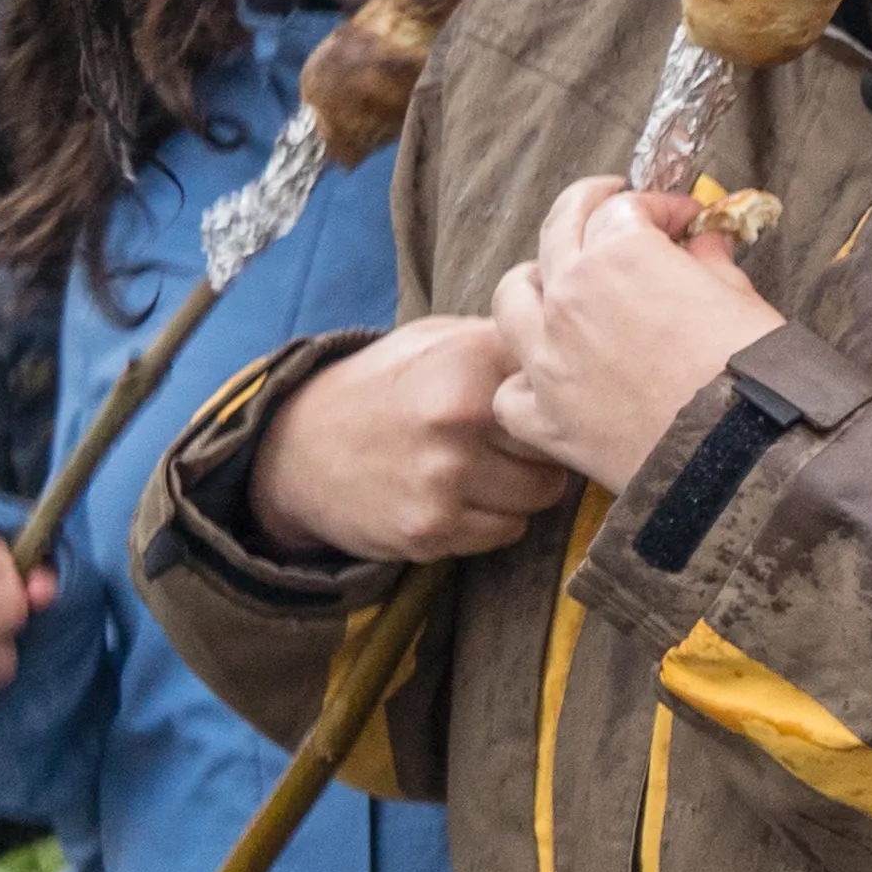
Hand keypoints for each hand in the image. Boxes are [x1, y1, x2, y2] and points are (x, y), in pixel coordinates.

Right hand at [253, 317, 573, 560]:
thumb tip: (576, 340)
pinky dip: (494, 520)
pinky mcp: (431, 528)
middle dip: (546, 446)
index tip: (550, 402)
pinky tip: (462, 497)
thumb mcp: (434, 339)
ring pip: (542, 494)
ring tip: (486, 468)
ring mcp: (445, 477)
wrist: (294, 451)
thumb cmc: (381, 388)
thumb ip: (503, 339)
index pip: (562, 384)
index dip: (563, 397)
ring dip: (524, 487)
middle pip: (559, 444)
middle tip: (513, 442)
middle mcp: (460, 415)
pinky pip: (507, 531)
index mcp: (469, 358)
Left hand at [488, 177, 779, 495]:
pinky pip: (511, 387)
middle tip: (614, 211)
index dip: (661, 206)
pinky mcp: (544, 416)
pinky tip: (552, 377)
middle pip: (559, 229)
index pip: (626, 208)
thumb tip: (705, 242)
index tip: (686, 220)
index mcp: (621, 255)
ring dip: (537, 279)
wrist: (742, 458)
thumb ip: (710, 261)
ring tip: (562, 283)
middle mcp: (571, 296)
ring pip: (512, 296)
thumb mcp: (742, 299)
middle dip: (591, 210)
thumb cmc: (753, 374)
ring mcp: (547, 357)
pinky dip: (526, 378)